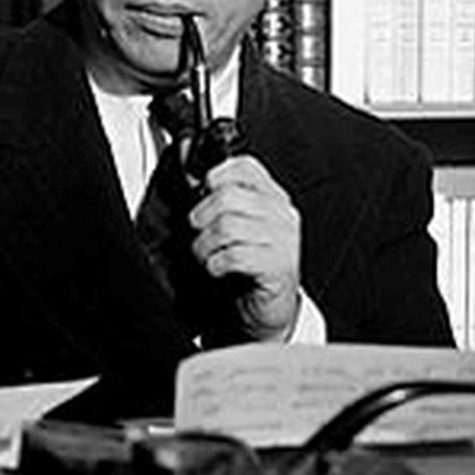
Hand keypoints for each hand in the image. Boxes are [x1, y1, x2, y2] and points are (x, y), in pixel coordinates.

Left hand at [188, 155, 300, 341]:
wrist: (269, 308)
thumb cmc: (251, 266)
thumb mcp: (237, 226)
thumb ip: (220, 198)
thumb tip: (190, 166)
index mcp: (274, 198)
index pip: (245, 167)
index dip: (215, 176)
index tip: (203, 193)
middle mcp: (282, 215)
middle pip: (228, 197)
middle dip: (202, 217)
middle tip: (200, 232)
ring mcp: (284, 240)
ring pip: (227, 226)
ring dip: (205, 245)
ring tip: (206, 255)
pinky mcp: (278, 267)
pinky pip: (234, 255)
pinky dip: (215, 263)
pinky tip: (217, 269)